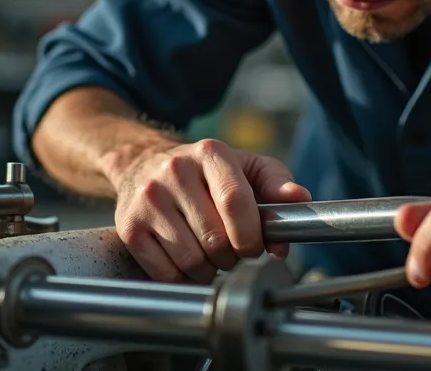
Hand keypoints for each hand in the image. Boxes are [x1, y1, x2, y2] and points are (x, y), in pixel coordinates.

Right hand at [113, 138, 310, 283]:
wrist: (143, 165)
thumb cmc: (206, 172)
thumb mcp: (246, 166)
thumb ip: (277, 184)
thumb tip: (301, 201)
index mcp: (210, 153)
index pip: (235, 202)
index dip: (251, 235)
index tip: (256, 247)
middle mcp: (175, 171)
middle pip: (216, 239)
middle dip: (232, 256)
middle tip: (232, 251)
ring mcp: (148, 200)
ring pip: (192, 260)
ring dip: (209, 270)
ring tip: (210, 255)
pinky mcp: (129, 227)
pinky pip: (165, 273)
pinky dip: (183, 277)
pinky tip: (186, 261)